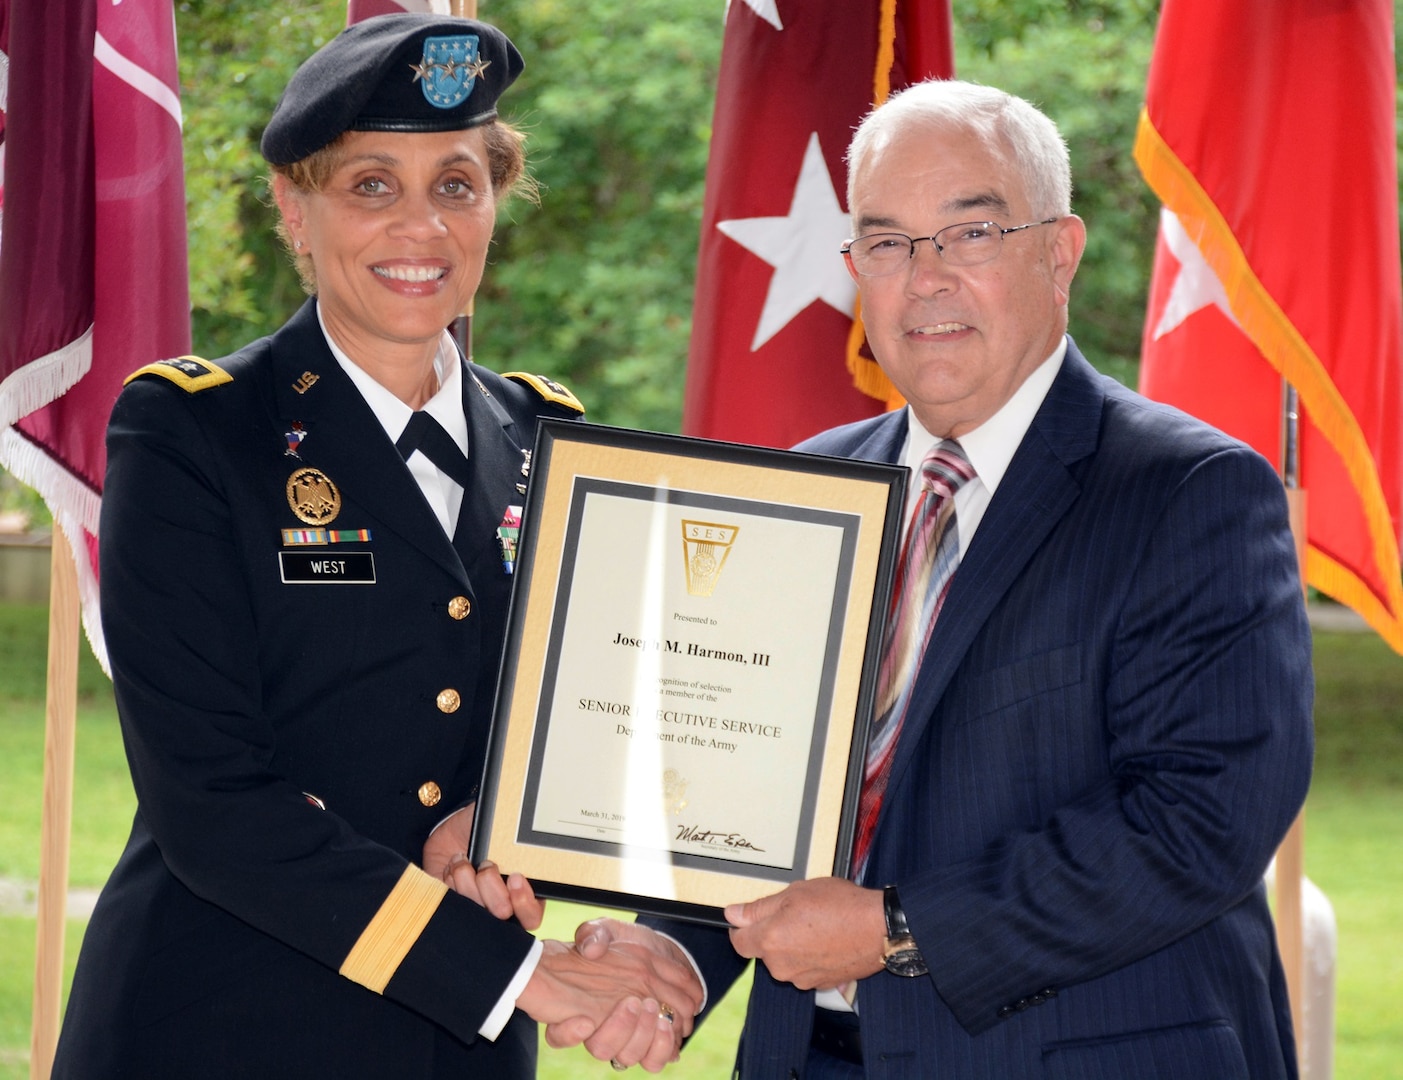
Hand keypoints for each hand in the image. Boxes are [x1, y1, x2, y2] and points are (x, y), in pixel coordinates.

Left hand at [420, 804, 543, 929]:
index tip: (514, 877)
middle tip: (487, 867)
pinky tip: (453, 865)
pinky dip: (450, 882)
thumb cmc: (485, 828)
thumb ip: (518, 834)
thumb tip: (526, 829)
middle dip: (493, 892)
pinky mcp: (452, 907)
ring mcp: (475, 908)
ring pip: (475, 914)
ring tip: (464, 859)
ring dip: (467, 881)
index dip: (524, 903)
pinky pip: (451, 905)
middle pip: (503, 919)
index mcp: (522, 889)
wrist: (452, 830)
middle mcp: (500, 904)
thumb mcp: (505, 827)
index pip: (531, 915)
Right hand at [545, 919, 704, 1067]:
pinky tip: (668, 1025)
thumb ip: (593, 935)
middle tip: (636, 1002)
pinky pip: (654, 1060)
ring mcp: (627, 1037)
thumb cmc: (623, 941)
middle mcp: (601, 1027)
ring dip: (644, 1035)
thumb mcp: (605, 929)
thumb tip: (591, 949)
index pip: (560, 1035)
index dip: (567, 1033)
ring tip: (654, 1010)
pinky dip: (663, 1047)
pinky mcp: (653, 1041)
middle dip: (620, 1029)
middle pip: (602, 1048)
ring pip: (629, 1056)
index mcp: (580, 1006)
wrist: (652, 946)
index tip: (585, 1019)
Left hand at [725, 877, 885, 989]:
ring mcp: (801, 978)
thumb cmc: (841, 906)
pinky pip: (804, 969)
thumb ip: (760, 907)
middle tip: (796, 913)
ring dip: (793, 945)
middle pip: (764, 951)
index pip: (738, 942)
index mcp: (771, 940)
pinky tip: (827, 940)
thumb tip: (733, 914)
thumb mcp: (795, 893)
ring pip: (785, 961)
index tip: (751, 918)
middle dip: (773, 933)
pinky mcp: (820, 985)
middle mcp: (782, 966)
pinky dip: (810, 957)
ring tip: (816, 925)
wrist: (879, 929)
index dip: (742, 928)